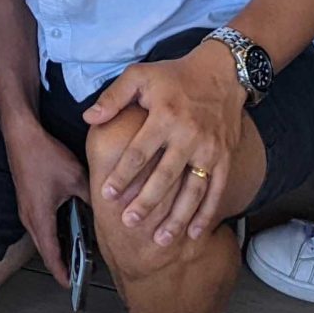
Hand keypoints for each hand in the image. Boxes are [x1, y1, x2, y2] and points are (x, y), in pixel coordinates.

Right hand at [5, 112, 91, 274]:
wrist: (21, 135)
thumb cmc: (44, 155)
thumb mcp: (75, 178)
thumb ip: (91, 198)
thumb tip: (105, 210)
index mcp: (40, 218)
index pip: (51, 256)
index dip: (62, 273)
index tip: (72, 286)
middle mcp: (29, 217)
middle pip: (46, 250)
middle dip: (62, 263)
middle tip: (80, 272)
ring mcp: (26, 209)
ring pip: (43, 237)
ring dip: (58, 247)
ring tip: (77, 253)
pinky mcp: (27, 200)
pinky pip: (40, 224)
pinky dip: (53, 232)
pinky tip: (69, 226)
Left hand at [81, 48, 246, 243]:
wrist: (221, 73)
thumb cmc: (174, 75)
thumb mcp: (140, 75)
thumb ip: (113, 97)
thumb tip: (88, 117)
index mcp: (164, 116)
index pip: (139, 152)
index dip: (122, 175)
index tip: (107, 195)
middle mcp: (188, 135)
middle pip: (165, 176)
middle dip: (146, 202)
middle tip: (129, 223)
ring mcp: (209, 150)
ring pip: (192, 190)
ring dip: (177, 217)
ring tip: (159, 239)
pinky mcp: (225, 158)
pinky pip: (217, 191)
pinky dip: (207, 214)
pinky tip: (194, 233)